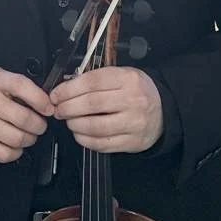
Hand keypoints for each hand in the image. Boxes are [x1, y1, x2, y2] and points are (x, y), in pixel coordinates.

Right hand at [0, 66, 53, 163]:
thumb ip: (18, 85)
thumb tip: (45, 101)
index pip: (21, 86)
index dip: (40, 99)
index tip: (48, 108)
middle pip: (23, 119)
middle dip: (39, 125)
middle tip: (39, 124)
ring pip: (15, 139)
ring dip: (29, 140)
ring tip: (28, 135)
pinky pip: (3, 154)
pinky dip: (15, 153)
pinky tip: (15, 145)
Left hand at [49, 66, 163, 153]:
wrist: (164, 110)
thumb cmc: (136, 91)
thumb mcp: (121, 75)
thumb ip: (96, 80)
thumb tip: (65, 88)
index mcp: (128, 79)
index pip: (92, 82)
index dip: (68, 89)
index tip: (56, 95)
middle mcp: (133, 100)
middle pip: (91, 104)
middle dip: (68, 108)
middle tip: (58, 109)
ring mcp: (134, 123)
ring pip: (95, 127)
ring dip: (75, 125)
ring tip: (69, 121)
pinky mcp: (132, 142)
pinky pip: (102, 144)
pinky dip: (85, 140)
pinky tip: (79, 134)